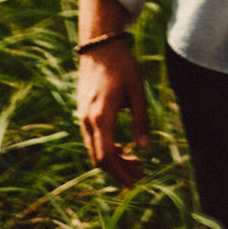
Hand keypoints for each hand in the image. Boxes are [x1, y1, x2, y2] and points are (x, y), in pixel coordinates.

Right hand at [76, 40, 149, 187]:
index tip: (134, 182)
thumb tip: (145, 148)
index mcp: (101, 117)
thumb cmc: (122, 65)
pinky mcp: (83, 112)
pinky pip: (92, 139)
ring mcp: (82, 116)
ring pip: (94, 149)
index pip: (106, 156)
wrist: (99, 46)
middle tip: (140, 174)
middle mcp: (87, 120)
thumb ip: (141, 119)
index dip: (119, 173)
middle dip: (119, 170)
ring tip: (136, 163)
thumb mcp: (137, 90)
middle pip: (99, 158)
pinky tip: (124, 148)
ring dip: (114, 160)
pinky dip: (107, 148)